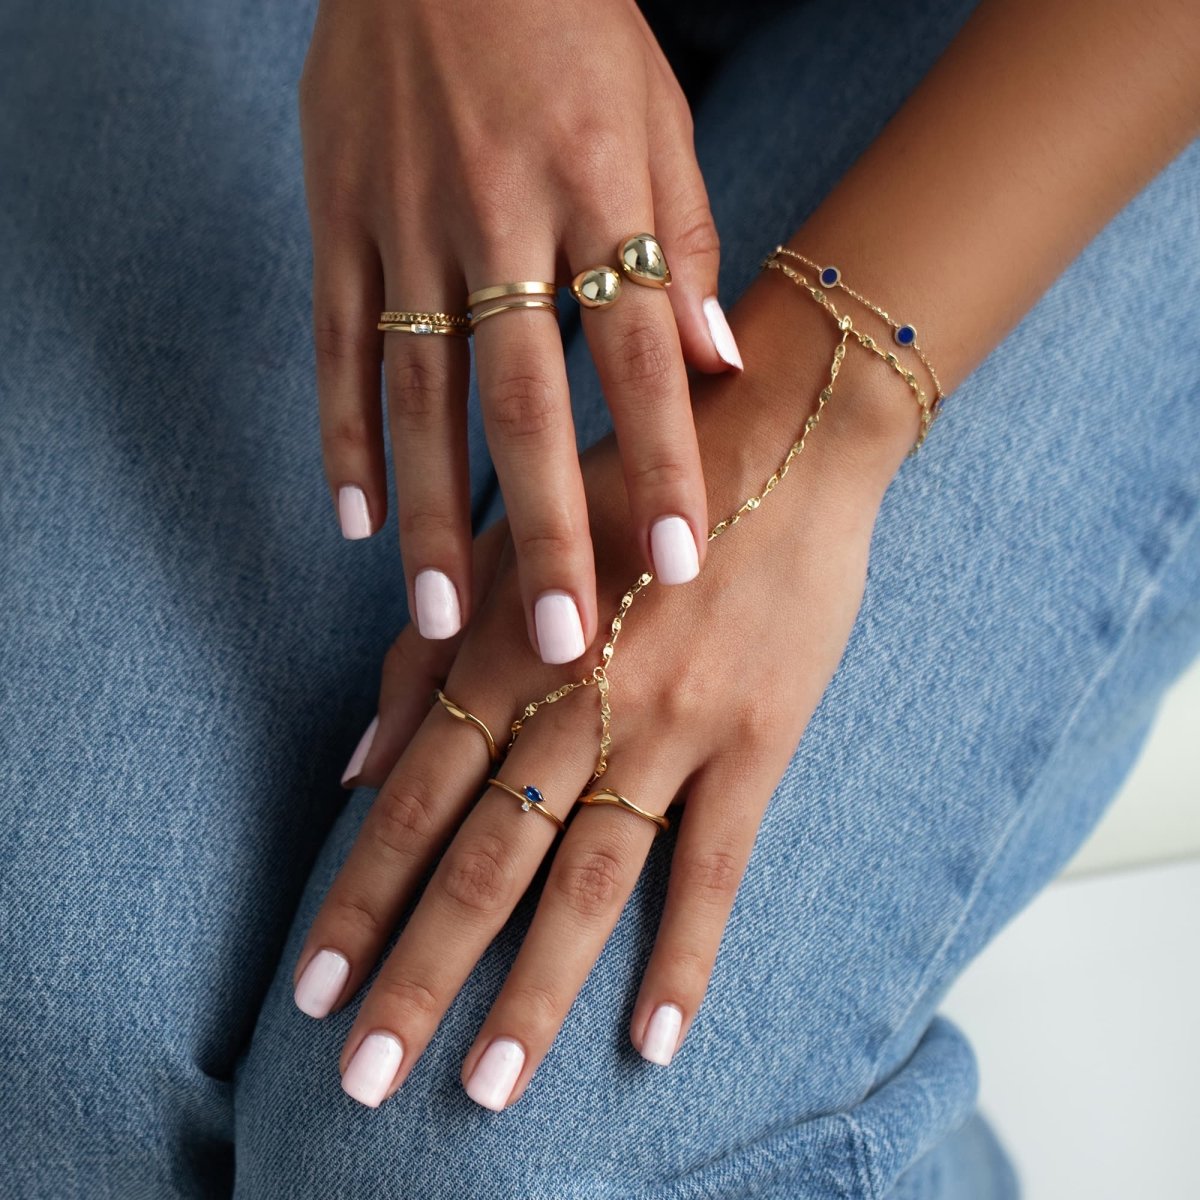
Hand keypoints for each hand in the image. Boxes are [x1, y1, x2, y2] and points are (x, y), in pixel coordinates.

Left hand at [292, 281, 916, 1107]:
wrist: (780, 432)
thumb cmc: (625, 485)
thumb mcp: (505, 545)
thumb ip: (426, 656)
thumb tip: (354, 768)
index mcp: (504, 652)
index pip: (408, 802)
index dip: (355, 901)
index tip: (307, 993)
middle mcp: (576, 702)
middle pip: (483, 863)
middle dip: (416, 976)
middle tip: (361, 1081)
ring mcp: (671, 728)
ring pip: (587, 883)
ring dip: (531, 992)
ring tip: (485, 1089)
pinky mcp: (756, 741)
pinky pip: (715, 867)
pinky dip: (685, 956)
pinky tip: (652, 1041)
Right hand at [300, 0, 742, 662]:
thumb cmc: (571, 24)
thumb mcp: (658, 111)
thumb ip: (682, 239)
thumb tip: (718, 363)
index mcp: (596, 189)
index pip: (639, 355)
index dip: (663, 459)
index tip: (681, 562)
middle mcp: (500, 220)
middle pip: (527, 401)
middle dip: (546, 527)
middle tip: (557, 640)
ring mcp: (406, 224)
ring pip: (420, 395)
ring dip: (432, 513)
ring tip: (439, 617)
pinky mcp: (336, 220)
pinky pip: (335, 345)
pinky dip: (343, 435)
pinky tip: (356, 520)